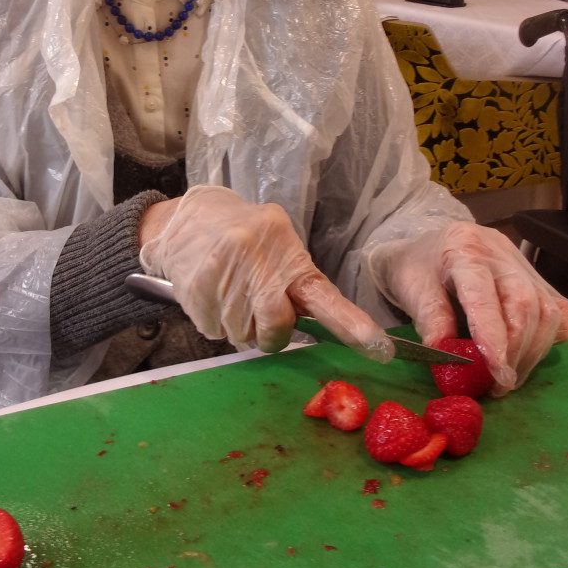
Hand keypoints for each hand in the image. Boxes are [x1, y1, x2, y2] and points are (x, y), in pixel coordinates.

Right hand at [139, 185, 392, 360]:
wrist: (188, 220)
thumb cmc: (244, 238)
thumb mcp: (277, 247)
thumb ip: (297, 282)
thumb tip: (318, 326)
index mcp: (286, 249)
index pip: (322, 294)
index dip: (351, 324)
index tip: (380, 348)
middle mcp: (255, 259)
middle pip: (276, 327)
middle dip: (271, 332)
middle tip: (260, 312)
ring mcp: (222, 275)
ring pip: (243, 336)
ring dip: (240, 326)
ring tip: (230, 294)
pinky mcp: (195, 291)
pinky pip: (215, 332)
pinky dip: (216, 323)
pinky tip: (212, 295)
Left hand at [366, 222, 567, 394]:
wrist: (425, 249)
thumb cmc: (416, 270)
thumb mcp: (411, 291)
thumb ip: (431, 321)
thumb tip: (448, 359)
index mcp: (463, 249)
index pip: (484, 295)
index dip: (493, 336)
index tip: (496, 373)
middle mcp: (499, 253)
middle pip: (523, 303)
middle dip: (516, 350)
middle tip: (500, 384)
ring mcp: (522, 264)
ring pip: (546, 310)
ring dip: (531, 351)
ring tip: (508, 376)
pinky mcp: (536, 278)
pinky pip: (558, 311)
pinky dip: (547, 339)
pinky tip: (526, 353)